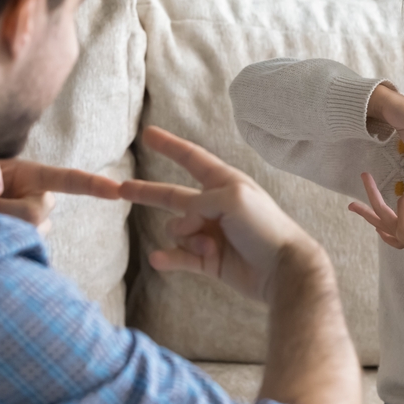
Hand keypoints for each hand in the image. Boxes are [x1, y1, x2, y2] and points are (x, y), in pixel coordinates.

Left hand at [0, 157, 121, 235]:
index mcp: (33, 177)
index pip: (70, 180)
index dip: (94, 186)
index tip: (119, 191)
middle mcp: (37, 202)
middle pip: (35, 215)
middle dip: (5, 211)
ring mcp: (30, 227)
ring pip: (25, 235)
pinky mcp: (20, 247)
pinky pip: (18, 251)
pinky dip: (1, 245)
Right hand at [119, 126, 321, 302]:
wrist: (283, 270)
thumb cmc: (265, 227)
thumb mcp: (233, 199)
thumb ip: (199, 202)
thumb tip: (178, 223)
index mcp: (224, 184)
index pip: (191, 159)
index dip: (169, 146)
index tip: (148, 133)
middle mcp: (214, 207)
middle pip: (172, 196)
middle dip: (147, 193)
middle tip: (120, 189)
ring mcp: (210, 234)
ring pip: (177, 230)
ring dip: (185, 237)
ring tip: (208, 244)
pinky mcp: (208, 260)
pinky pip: (179, 257)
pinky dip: (170, 257)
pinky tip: (159, 259)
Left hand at [348, 173, 403, 261]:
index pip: (403, 201)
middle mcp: (398, 233)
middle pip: (380, 210)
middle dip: (371, 192)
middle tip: (363, 175)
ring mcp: (401, 238)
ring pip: (379, 224)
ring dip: (366, 214)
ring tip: (351, 206)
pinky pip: (390, 237)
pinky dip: (382, 232)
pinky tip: (377, 230)